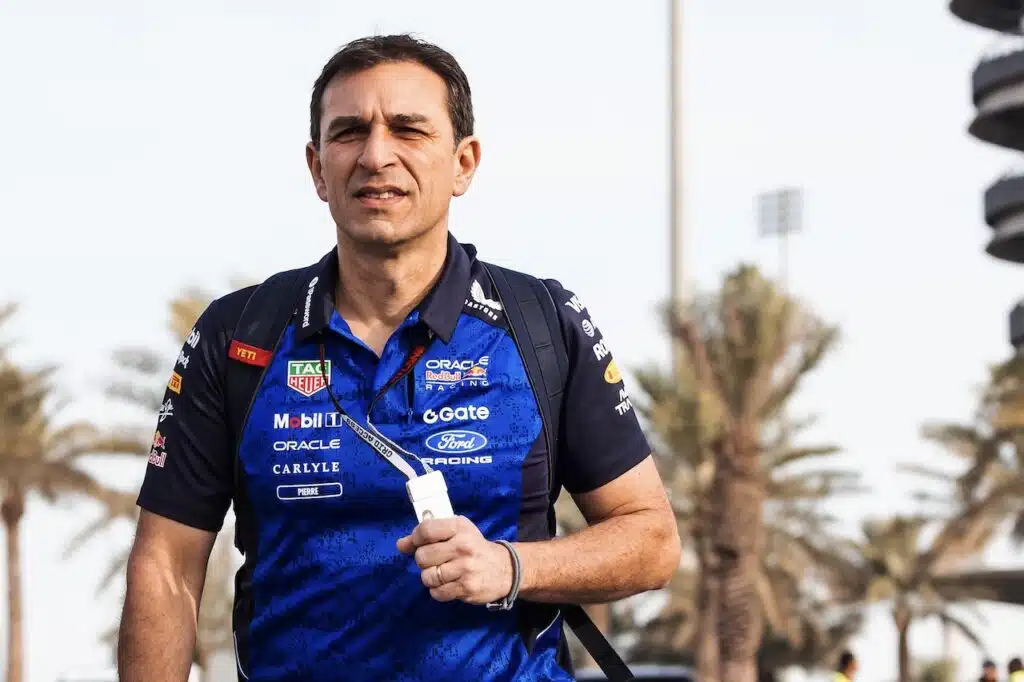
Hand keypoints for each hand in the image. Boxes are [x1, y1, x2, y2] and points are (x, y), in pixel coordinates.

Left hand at [396, 516, 513, 605]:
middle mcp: (462, 546)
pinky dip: (438, 590)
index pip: (426, 530)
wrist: (506, 569)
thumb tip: (401, 544)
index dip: (415, 538)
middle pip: (422, 556)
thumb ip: (428, 536)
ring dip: (431, 577)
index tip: (417, 543)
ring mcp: (465, 568)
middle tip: (435, 561)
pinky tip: (449, 584)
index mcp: (459, 527)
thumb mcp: (456, 533)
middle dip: (423, 561)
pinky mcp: (466, 588)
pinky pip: (436, 593)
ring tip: (443, 573)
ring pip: (428, 576)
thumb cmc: (474, 547)